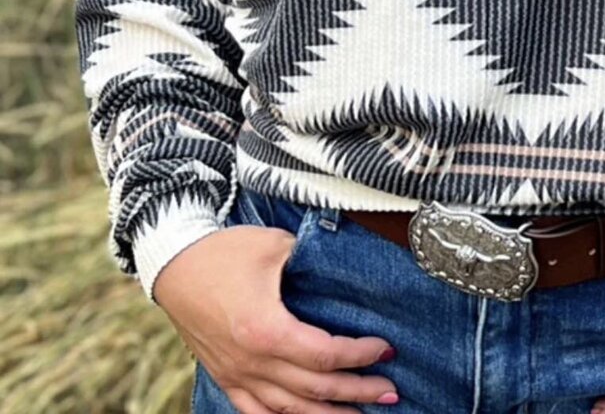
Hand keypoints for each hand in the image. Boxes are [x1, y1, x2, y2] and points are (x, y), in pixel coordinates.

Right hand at [153, 223, 399, 412]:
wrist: (173, 264)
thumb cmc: (225, 251)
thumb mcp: (275, 246)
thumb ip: (311, 261)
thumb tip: (345, 268)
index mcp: (266, 330)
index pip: (326, 356)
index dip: (360, 355)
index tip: (386, 349)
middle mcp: (252, 361)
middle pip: (315, 390)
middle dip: (358, 393)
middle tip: (391, 392)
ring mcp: (236, 375)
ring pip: (289, 411)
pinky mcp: (225, 377)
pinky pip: (257, 413)